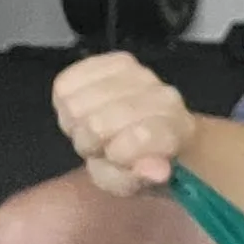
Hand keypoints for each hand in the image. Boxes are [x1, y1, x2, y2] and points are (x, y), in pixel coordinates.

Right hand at [54, 52, 193, 197]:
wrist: (149, 128)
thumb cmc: (138, 161)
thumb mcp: (135, 183)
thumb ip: (137, 179)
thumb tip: (154, 171)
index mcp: (176, 131)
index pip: (141, 137)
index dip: (120, 153)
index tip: (120, 158)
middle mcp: (164, 96)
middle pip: (97, 124)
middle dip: (92, 143)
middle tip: (103, 145)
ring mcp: (139, 74)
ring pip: (77, 105)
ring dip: (78, 123)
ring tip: (94, 128)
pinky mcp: (113, 60)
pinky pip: (67, 83)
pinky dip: (69, 98)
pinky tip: (86, 106)